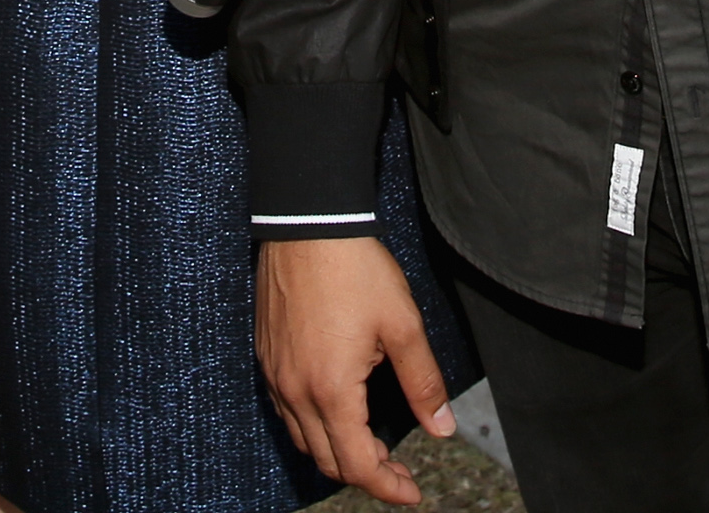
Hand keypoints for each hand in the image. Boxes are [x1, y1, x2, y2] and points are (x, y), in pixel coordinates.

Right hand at [258, 236, 455, 504]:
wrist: (308, 223)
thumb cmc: (356, 269)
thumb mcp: (402, 325)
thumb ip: (423, 382)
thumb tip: (442, 427)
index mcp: (332, 390)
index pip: (358, 464)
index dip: (387, 487)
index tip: (411, 491)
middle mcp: (296, 390)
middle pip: (328, 461)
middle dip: (365, 473)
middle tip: (398, 468)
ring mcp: (275, 374)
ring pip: (303, 439)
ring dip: (337, 452)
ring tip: (370, 444)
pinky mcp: (266, 356)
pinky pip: (285, 411)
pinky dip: (312, 426)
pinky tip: (335, 411)